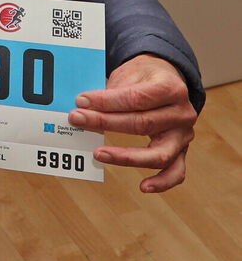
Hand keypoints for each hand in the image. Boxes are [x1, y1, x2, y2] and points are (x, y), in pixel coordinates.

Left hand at [69, 54, 196, 192]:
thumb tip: (84, 108)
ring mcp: (184, 134)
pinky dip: (162, 182)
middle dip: (105, 123)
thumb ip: (112, 91)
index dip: (106, 101)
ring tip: (98, 154)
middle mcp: (182, 113)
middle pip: (142, 124)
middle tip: (77, 120)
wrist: (167, 77)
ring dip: (126, 156)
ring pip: (159, 153)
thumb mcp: (130, 73)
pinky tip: (143, 187)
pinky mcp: (182, 150)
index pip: (135, 99)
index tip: (81, 101)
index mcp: (171, 88)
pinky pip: (176, 171)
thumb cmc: (144, 76)